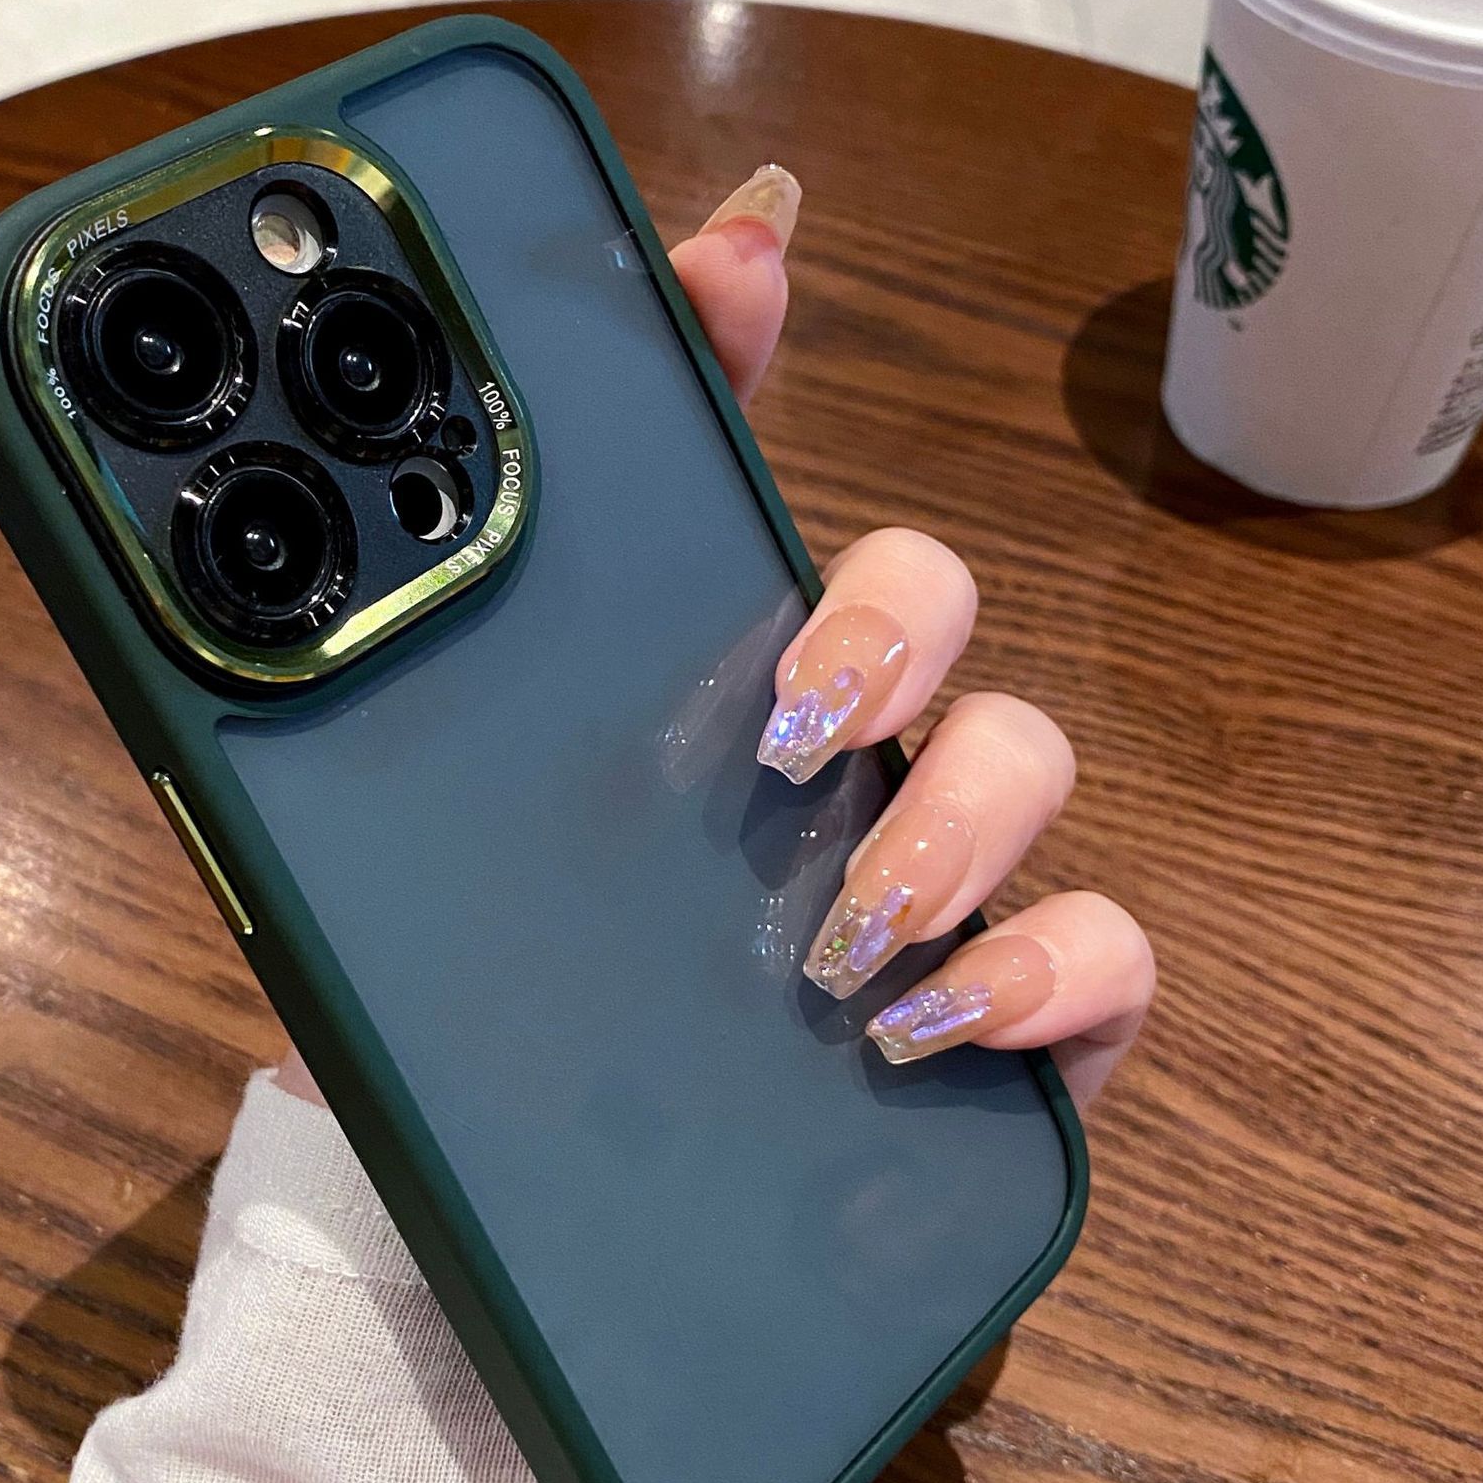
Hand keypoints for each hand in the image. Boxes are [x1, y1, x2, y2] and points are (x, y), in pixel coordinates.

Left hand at [279, 165, 1153, 1110]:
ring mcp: (927, 875)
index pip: (726, 479)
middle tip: (789, 728)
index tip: (740, 250)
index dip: (745, 339)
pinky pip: (1105, 951)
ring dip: (952, 818)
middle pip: (924, 592)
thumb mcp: (388, 848)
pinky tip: (933, 1025)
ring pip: (1030, 753)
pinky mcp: (1008, 1017)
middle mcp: (820, 752)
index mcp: (671, 686)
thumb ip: (398, 686)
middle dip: (881, 626)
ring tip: (845, 932)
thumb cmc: (462, 1022)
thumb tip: (376, 525)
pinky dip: (1046, 971)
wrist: (500, 1232)